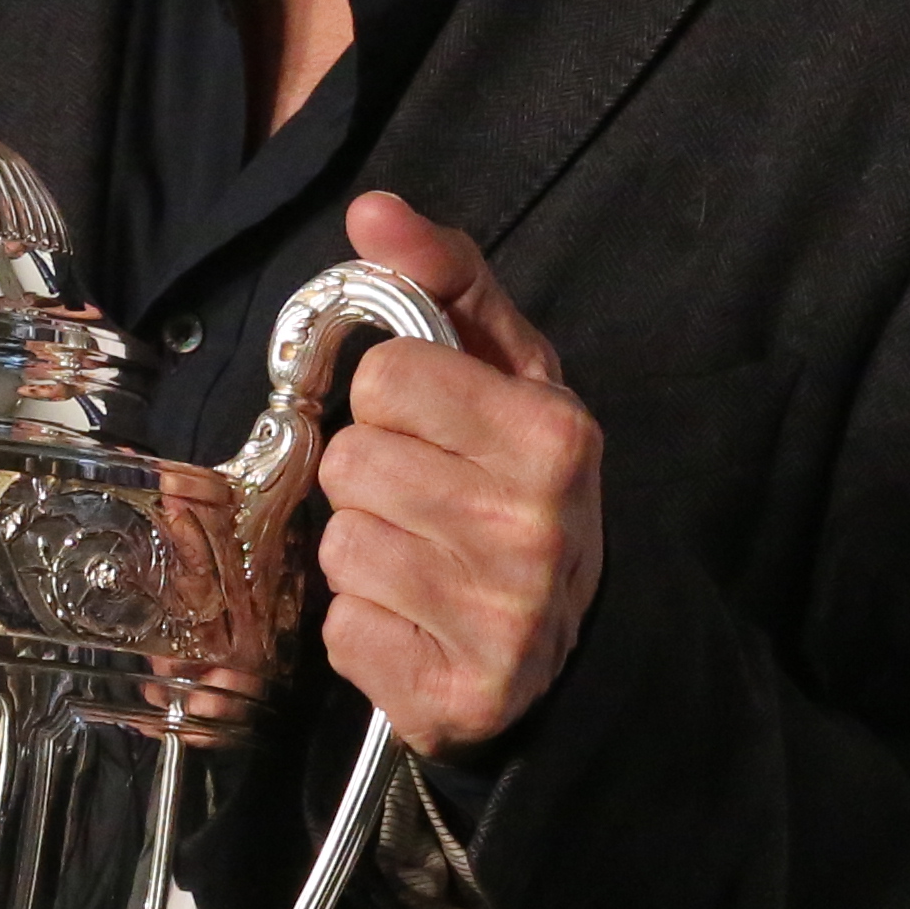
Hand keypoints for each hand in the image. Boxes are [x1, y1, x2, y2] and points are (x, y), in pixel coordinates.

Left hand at [306, 191, 602, 758]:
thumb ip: (445, 279)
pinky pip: (340, 630)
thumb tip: (372, 210)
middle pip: (351, 462)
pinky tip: (418, 623)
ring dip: (365, 551)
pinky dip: (364, 628)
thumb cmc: (522, 485)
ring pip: (340, 545)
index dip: (396, 401)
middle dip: (374, 477)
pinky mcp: (450, 698)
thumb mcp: (507, 371)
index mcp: (555, 434)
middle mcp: (534, 528)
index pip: (385, 377)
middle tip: (430, 501)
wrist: (569, 649)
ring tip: (425, 561)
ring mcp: (496, 621)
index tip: (437, 429)